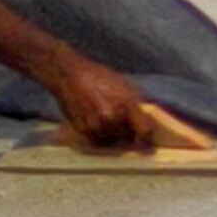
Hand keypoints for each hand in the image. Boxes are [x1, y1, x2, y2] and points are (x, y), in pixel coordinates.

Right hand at [44, 56, 172, 151]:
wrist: (68, 75)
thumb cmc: (98, 77)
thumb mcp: (125, 85)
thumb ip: (137, 105)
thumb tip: (148, 122)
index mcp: (127, 104)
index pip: (145, 132)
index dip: (147, 137)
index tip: (146, 139)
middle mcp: (112, 117)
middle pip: (129, 138)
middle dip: (128, 133)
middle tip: (122, 123)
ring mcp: (96, 125)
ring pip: (113, 142)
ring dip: (113, 136)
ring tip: (107, 121)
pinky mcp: (83, 129)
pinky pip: (97, 141)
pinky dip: (99, 136)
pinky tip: (96, 122)